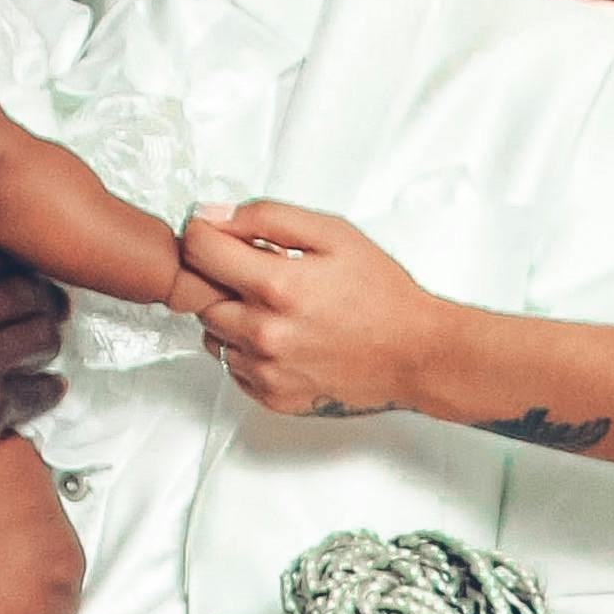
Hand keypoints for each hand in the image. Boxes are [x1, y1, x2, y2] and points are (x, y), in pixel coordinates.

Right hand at [0, 207, 65, 555]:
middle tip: (43, 305)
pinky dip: (45, 388)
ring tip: (38, 343)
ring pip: (45, 336)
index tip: (16, 271)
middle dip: (41, 297)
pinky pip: (42, 391)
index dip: (10, 261)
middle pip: (31, 290)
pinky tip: (41, 384)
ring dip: (46, 339)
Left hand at [180, 200, 433, 420]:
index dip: (204, 233)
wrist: (415, 354)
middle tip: (262, 273)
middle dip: (221, 276)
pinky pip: (234, 367)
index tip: (217, 233)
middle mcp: (264, 333)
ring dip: (233, 314)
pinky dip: (248, 349)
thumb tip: (215, 216)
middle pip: (199, 294)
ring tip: (277, 308)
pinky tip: (284, 337)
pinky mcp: (272, 396)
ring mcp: (266, 370)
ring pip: (213, 333)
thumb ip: (267, 218)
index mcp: (278, 287)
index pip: (199, 250)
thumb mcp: (333, 234)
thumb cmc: (382, 294)